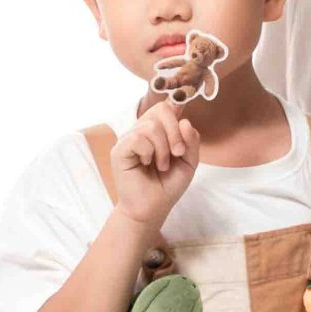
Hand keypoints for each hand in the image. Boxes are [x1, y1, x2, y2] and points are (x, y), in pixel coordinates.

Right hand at [110, 102, 199, 229]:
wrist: (152, 208)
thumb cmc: (168, 185)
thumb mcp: (189, 163)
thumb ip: (191, 141)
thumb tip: (185, 120)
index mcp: (159, 131)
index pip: (166, 106)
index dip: (177, 103)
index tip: (185, 109)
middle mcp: (142, 131)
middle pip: (161, 110)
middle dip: (175, 131)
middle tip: (178, 153)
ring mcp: (129, 139)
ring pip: (150, 125)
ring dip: (163, 148)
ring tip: (162, 165)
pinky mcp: (119, 150)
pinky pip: (137, 138)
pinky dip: (148, 152)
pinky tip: (147, 164)